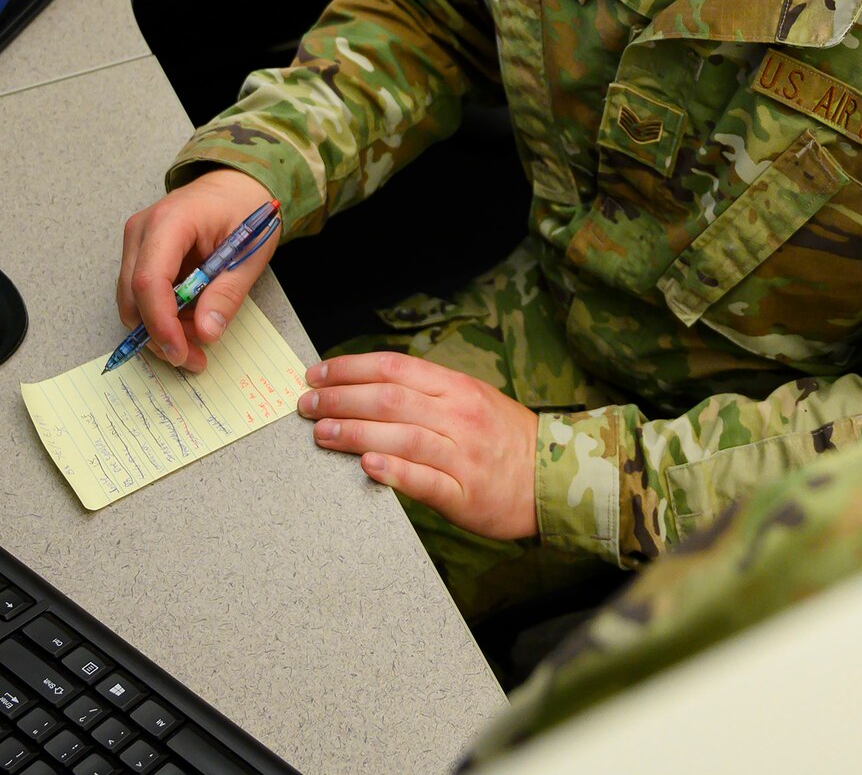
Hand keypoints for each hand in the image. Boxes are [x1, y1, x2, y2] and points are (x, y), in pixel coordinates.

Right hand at [116, 169, 279, 373]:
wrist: (235, 183)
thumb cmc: (245, 209)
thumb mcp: (250, 252)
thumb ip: (227, 293)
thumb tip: (206, 333)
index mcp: (171, 221)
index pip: (150, 281)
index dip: (161, 323)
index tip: (181, 352)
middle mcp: (142, 230)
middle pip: (134, 297)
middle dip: (160, 335)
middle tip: (195, 358)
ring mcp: (136, 241)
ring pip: (132, 301)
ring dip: (159, 329)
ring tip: (197, 341)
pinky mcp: (139, 253)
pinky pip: (140, 294)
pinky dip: (159, 315)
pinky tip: (187, 320)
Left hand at [300, 352, 539, 540]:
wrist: (555, 477)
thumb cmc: (505, 438)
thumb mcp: (472, 399)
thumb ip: (427, 392)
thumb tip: (370, 386)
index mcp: (457, 388)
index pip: (394, 367)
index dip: (350, 368)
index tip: (317, 374)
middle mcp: (458, 416)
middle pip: (389, 399)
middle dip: (340, 399)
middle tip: (307, 404)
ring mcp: (462, 455)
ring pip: (400, 435)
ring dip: (353, 433)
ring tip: (320, 434)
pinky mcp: (464, 494)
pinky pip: (424, 480)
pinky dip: (393, 471)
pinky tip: (366, 466)